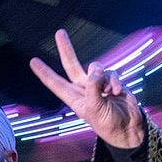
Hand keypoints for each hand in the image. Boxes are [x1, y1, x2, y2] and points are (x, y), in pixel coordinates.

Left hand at [29, 29, 143, 148]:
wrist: (128, 129)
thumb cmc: (108, 124)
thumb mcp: (95, 109)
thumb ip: (93, 89)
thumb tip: (95, 71)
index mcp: (74, 98)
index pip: (55, 83)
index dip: (44, 72)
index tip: (33, 61)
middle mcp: (84, 88)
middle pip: (71, 64)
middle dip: (66, 48)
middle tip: (60, 32)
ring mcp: (98, 84)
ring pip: (96, 67)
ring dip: (102, 77)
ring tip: (108, 92)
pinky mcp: (112, 82)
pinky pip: (111, 73)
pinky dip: (114, 81)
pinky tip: (117, 92)